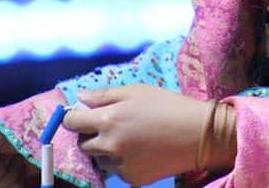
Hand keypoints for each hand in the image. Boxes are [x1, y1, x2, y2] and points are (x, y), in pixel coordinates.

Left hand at [63, 84, 234, 185]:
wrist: (197, 134)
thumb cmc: (167, 105)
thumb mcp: (137, 91)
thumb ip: (105, 95)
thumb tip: (80, 98)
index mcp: (109, 119)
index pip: (72, 122)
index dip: (74, 117)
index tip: (81, 114)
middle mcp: (110, 145)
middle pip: (83, 143)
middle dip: (90, 133)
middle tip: (111, 124)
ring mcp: (120, 165)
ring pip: (99, 158)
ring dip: (105, 148)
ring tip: (129, 136)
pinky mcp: (131, 179)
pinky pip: (116, 170)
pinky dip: (122, 160)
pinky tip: (141, 149)